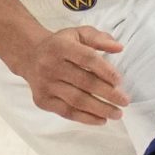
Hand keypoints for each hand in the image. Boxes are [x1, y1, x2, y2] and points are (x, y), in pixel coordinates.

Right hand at [11, 25, 127, 126]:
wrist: (30, 56)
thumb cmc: (61, 45)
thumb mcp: (78, 34)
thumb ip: (99, 38)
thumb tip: (118, 48)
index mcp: (61, 47)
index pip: (87, 59)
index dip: (105, 70)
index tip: (119, 81)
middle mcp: (50, 65)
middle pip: (84, 82)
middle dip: (107, 94)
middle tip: (124, 101)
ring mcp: (45, 84)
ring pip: (76, 100)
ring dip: (99, 109)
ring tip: (116, 114)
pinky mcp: (42, 100)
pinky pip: (66, 112)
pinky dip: (85, 118)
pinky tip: (100, 119)